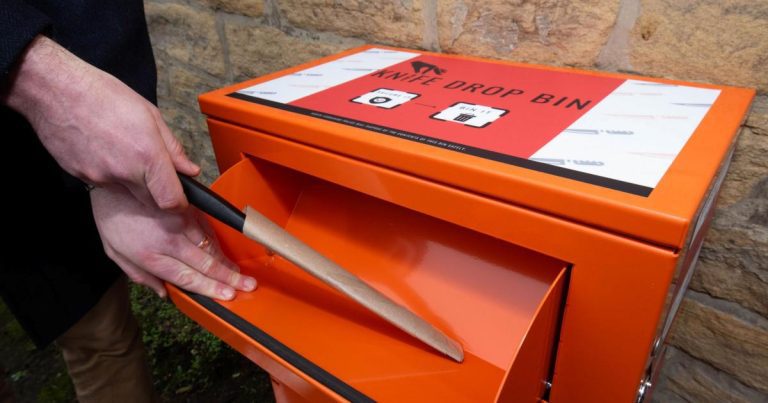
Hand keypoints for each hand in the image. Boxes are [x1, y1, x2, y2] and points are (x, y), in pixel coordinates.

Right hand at [2, 36, 197, 209]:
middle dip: (157, 192)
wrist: (54, 90)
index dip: (179, 203)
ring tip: (123, 150)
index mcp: (146, 154)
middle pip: (150, 201)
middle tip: (154, 169)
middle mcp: (123, 171)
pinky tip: (105, 150)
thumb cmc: (102, 94)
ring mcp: (100, 176)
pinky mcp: (81, 176)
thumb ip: (173, 147)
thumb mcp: (150, 114)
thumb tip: (189, 169)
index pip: (170, 201)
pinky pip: (104, 184)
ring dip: (132, 181)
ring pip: (127, 192)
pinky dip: (110, 174)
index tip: (181, 198)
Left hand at [90, 185, 256, 299]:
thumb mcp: (114, 253)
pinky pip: (207, 227)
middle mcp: (169, 241)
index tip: (228, 295)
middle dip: (229, 278)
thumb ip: (140, 276)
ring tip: (240, 273)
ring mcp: (179, 223)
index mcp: (150, 256)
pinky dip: (217, 241)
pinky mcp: (185, 207)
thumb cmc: (111, 217)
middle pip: (205, 264)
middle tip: (247, 286)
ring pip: (210, 246)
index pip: (187, 278)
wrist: (110, 181)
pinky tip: (224, 252)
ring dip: (226, 261)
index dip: (210, 288)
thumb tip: (164, 292)